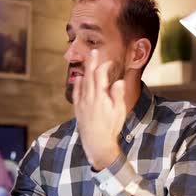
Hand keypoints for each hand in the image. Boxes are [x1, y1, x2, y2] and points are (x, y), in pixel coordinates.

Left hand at [72, 49, 125, 170]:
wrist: (97, 143)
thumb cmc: (111, 128)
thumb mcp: (119, 112)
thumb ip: (118, 95)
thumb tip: (119, 81)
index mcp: (100, 97)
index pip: (100, 76)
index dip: (104, 66)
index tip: (109, 62)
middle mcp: (89, 98)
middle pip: (90, 76)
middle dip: (92, 62)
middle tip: (94, 52)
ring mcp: (82, 103)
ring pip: (82, 82)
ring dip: (85, 70)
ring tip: (88, 61)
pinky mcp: (78, 109)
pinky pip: (76, 92)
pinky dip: (77, 83)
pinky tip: (79, 78)